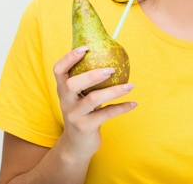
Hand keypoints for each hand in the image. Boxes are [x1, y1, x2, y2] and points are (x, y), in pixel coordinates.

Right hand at [53, 46, 136, 160]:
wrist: (76, 144)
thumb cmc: (83, 112)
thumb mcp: (80, 96)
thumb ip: (88, 80)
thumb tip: (111, 55)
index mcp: (63, 89)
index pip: (58, 70)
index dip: (69, 58)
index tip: (85, 47)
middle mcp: (66, 101)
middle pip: (72, 84)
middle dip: (91, 75)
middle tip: (111, 69)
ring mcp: (74, 115)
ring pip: (92, 99)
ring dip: (114, 91)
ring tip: (131, 86)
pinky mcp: (85, 127)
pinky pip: (106, 114)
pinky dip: (121, 108)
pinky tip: (133, 103)